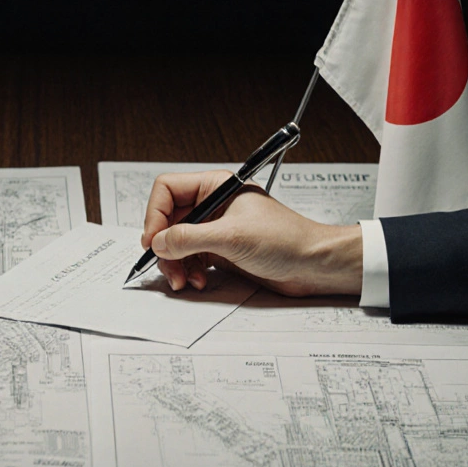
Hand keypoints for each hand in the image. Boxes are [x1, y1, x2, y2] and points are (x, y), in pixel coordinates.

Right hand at [140, 170, 362, 296]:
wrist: (314, 264)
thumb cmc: (286, 239)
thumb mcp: (232, 237)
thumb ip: (189, 239)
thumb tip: (158, 243)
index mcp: (215, 187)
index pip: (167, 190)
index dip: (155, 215)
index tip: (153, 241)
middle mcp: (212, 205)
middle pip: (168, 220)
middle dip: (165, 246)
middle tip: (168, 268)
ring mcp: (215, 228)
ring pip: (176, 243)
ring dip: (175, 263)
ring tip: (184, 280)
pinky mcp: (220, 250)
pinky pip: (190, 258)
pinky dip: (188, 271)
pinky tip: (199, 280)